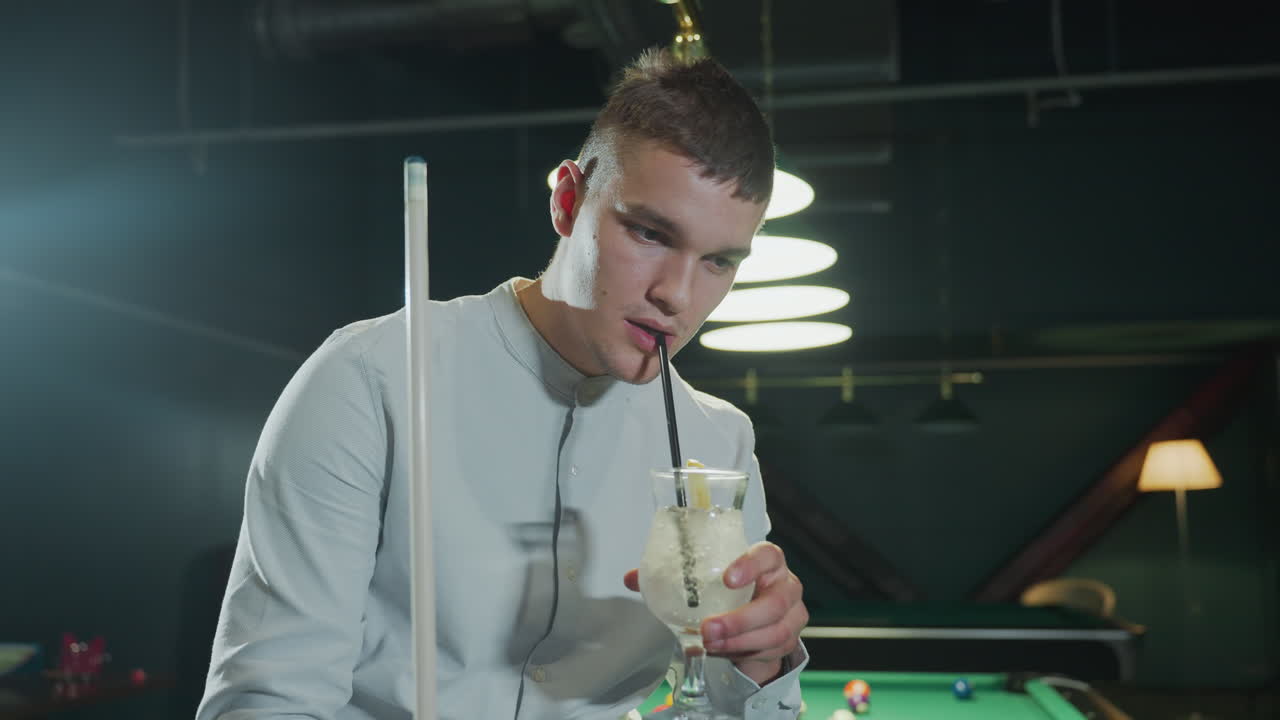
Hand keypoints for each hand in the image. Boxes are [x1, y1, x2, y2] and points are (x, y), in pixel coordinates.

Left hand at [622, 541, 806, 685]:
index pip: (768, 556)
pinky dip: (741, 653)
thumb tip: (632, 577)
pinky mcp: (788, 640)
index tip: (728, 578)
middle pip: (773, 603)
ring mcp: (791, 615)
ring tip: (709, 644)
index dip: (751, 565)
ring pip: (773, 631)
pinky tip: (720, 652)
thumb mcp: (709, 580)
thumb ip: (672, 576)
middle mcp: (785, 586)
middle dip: (739, 620)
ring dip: (738, 641)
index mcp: (767, 562)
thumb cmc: (733, 592)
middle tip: (707, 629)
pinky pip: (768, 650)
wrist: (758, 619)